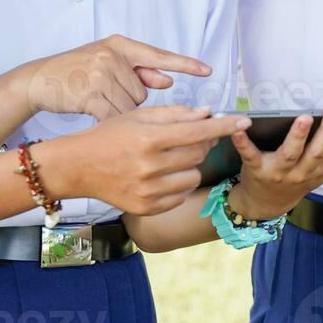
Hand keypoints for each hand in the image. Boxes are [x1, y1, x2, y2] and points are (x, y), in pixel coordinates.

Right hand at [17, 34, 213, 120]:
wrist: (40, 79)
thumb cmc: (77, 71)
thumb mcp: (106, 61)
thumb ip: (138, 69)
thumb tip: (167, 78)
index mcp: (120, 45)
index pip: (158, 54)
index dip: (184, 63)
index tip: (208, 70)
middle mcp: (112, 55)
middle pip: (143, 91)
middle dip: (131, 100)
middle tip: (109, 95)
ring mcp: (100, 74)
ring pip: (131, 107)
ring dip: (120, 113)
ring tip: (99, 102)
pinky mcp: (89, 93)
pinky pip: (114, 116)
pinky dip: (109, 122)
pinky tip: (96, 117)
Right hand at [39, 106, 250, 215]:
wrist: (78, 167)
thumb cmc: (109, 136)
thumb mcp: (138, 116)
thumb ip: (174, 114)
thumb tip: (206, 114)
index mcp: (149, 138)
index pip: (198, 131)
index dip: (224, 126)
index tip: (245, 121)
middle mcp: (150, 167)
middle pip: (198, 154)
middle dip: (200, 144)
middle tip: (188, 137)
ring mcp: (148, 191)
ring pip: (192, 177)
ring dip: (188, 166)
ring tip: (168, 159)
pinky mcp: (147, 208)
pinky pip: (180, 196)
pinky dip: (177, 185)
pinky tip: (159, 176)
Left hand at [225, 110, 322, 220]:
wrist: (265, 204)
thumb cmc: (297, 179)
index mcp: (321, 171)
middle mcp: (303, 173)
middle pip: (319, 152)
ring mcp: (279, 172)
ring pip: (290, 154)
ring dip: (297, 137)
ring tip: (304, 118)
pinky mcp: (255, 169)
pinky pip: (249, 154)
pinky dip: (243, 142)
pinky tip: (240, 128)